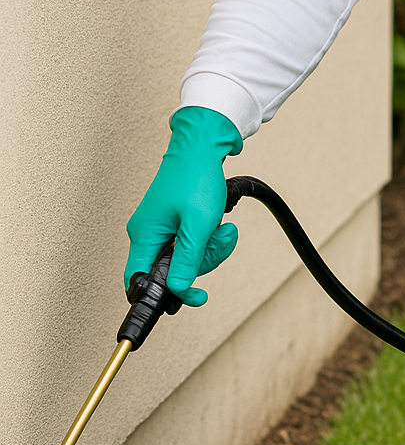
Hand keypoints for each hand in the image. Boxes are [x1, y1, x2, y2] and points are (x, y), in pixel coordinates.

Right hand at [125, 106, 243, 305]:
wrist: (202, 146)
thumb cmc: (196, 178)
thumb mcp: (198, 225)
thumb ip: (187, 261)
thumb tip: (178, 290)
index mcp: (143, 236)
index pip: (139, 281)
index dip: (161, 296)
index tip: (194, 298)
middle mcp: (147, 234)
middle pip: (169, 272)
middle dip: (202, 262)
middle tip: (221, 241)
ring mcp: (159, 228)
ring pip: (184, 258)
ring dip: (210, 248)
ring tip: (225, 230)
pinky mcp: (172, 222)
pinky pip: (189, 243)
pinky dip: (207, 238)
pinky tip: (219, 225)